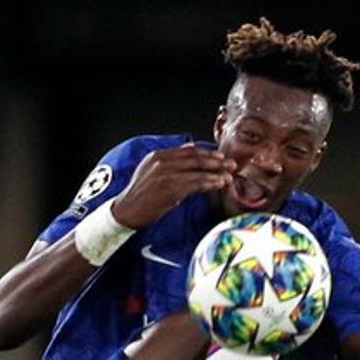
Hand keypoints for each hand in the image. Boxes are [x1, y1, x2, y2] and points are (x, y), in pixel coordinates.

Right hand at [111, 144, 234, 228]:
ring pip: (196, 170)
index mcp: (158, 155)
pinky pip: (194, 183)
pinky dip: (209, 183)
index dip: (206, 153)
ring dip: (215, 173)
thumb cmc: (141, 195)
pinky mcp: (170, 188)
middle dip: (216, 161)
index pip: (188, 151)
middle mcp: (162, 161)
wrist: (127, 210)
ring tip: (229, 176)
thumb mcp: (152, 171)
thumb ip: (171, 161)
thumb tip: (189, 149)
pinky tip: (219, 184)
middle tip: (232, 164)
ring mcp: (166, 174)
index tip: (221, 157)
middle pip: (195, 158)